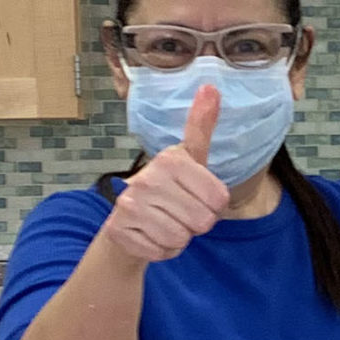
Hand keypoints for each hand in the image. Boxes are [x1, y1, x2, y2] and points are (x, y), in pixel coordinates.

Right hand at [99, 85, 228, 265]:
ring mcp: (130, 206)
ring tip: (164, 222)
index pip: (219, 200)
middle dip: (196, 224)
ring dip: (178, 238)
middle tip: (179, 212)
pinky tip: (151, 235)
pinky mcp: (120, 231)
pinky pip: (161, 252)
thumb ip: (201, 126)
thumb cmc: (167, 187)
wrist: (127, 219)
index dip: (214, 206)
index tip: (195, 196)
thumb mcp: (189, 157)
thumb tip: (211, 87)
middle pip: (202, 221)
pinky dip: (161, 250)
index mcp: (170, 160)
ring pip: (181, 238)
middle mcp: (147, 179)